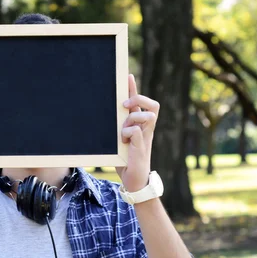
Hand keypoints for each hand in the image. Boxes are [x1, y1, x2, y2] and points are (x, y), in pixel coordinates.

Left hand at [115, 74, 159, 191]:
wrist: (134, 181)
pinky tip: (122, 141)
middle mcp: (145, 130)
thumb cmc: (125, 161)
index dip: (134, 88)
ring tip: (123, 131)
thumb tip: (104, 116)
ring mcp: (145, 137)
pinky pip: (136, 131)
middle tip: (123, 104)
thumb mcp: (119, 141)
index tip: (127, 76)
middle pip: (152, 105)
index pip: (140, 103)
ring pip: (147, 116)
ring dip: (133, 118)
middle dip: (138, 99)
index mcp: (140, 126)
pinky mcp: (141, 147)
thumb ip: (117, 129)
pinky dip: (128, 133)